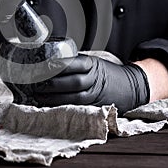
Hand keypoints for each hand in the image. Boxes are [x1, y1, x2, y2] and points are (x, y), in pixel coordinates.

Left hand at [33, 54, 149, 114]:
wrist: (131, 87)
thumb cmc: (107, 73)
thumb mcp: (93, 62)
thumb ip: (75, 62)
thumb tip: (48, 60)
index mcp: (93, 65)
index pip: (75, 64)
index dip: (58, 66)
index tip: (43, 66)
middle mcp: (94, 79)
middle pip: (73, 82)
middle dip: (53, 84)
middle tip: (36, 83)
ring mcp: (94, 95)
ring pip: (73, 97)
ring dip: (54, 97)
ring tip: (37, 95)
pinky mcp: (93, 106)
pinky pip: (76, 107)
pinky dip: (61, 107)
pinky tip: (48, 105)